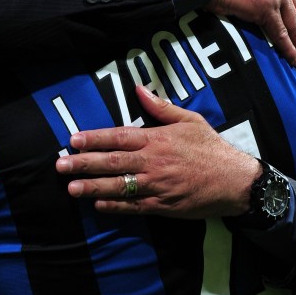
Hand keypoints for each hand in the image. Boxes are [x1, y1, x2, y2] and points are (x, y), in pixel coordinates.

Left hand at [55, 86, 259, 217]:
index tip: (72, 139)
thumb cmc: (211, 149)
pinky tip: (97, 205)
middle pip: (112, 162)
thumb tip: (139, 88)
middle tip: (60, 165)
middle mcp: (153, 162)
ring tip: (71, 188)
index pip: (119, 137)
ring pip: (119, 186)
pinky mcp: (162, 206)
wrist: (235, 182)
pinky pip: (134, 206)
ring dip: (93, 187)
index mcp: (158, 139)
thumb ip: (161, 107)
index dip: (94, 138)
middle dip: (83, 164)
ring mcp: (157, 186)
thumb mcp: (190, 121)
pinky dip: (115, 206)